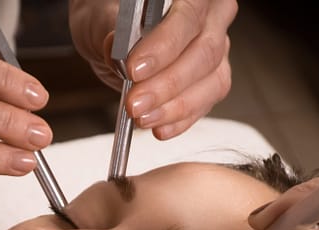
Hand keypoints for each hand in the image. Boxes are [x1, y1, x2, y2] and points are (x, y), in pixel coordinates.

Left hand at [69, 0, 235, 138]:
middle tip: (134, 103)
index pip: (189, 14)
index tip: (134, 69)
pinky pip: (206, 102)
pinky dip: (181, 119)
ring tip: (142, 117)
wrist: (116, 37)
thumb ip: (111, 31)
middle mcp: (213, 15)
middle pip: (204, 51)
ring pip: (211, 80)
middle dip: (166, 84)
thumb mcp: (101, 19)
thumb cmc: (113, 19)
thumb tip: (118, 50)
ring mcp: (217, 48)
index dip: (165, 44)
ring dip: (174, 106)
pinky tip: (160, 127)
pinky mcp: (213, 79)